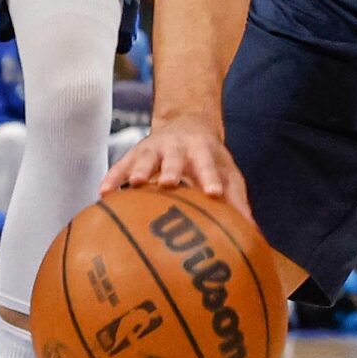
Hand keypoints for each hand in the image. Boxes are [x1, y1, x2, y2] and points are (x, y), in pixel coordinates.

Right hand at [105, 117, 250, 218]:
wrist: (188, 122)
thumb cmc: (211, 159)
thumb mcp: (228, 173)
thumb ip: (237, 202)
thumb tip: (253, 235)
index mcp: (204, 152)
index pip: (209, 165)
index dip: (211, 179)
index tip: (213, 194)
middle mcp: (178, 147)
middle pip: (174, 158)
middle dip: (171, 169)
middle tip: (168, 182)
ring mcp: (154, 149)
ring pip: (145, 158)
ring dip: (140, 170)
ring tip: (135, 183)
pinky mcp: (134, 153)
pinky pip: (120, 166)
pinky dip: (112, 178)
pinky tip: (103, 194)